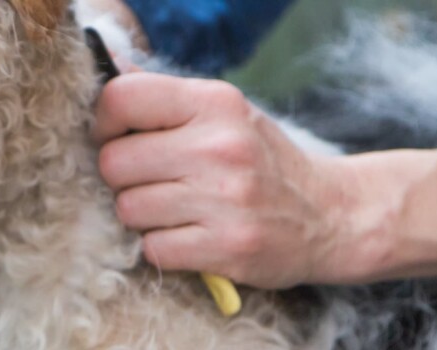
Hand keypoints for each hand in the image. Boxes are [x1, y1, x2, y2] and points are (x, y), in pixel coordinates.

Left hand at [93, 72, 350, 288]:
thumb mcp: (223, 112)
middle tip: (154, 181)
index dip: (104, 122)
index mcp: (216, 102)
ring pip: (128, 209)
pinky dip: (163, 247)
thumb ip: (164, 96)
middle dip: (122, 177)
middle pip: (113, 162)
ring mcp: (225, 199)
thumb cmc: (261, 159)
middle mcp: (220, 146)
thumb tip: (107, 64)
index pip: (121, 98)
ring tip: (177, 209)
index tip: (118, 138)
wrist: (331, 215)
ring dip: (142, 215)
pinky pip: (153, 248)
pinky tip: (191, 235)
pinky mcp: (228, 247)